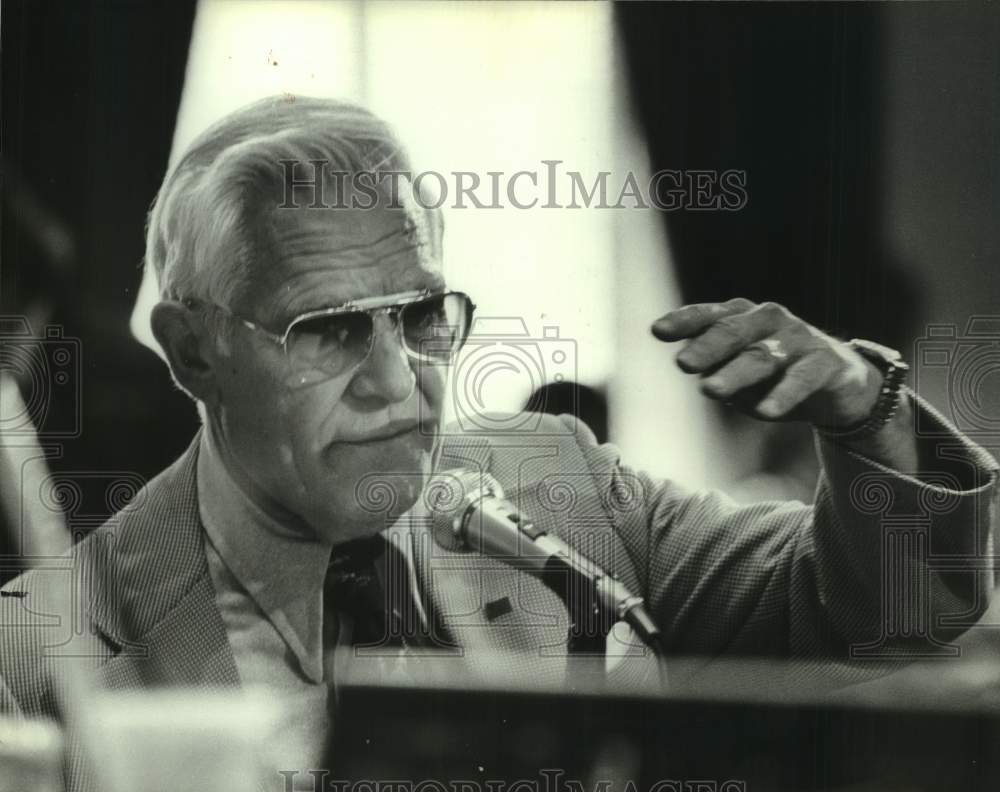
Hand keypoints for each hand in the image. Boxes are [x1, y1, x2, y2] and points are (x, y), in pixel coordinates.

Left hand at [651, 299, 881, 427]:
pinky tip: (765, 413)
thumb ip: (719, 371)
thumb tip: (702, 378)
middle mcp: (770, 320)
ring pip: (762, 356)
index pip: (709, 316)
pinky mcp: (826, 362)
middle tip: (683, 364)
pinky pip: (802, 378)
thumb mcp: (742, 372)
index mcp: (743, 318)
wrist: (839, 385)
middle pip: (733, 331)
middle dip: (707, 347)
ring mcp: (799, 338)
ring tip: (711, 391)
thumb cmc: (777, 374)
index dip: (684, 321)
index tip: (657, 331)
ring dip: (735, 374)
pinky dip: (783, 395)